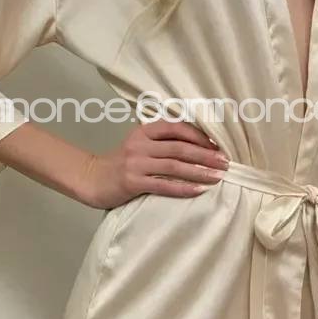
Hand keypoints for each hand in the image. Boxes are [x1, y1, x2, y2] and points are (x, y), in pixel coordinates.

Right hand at [80, 120, 228, 209]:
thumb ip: (162, 142)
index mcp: (144, 131)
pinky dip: (183, 187)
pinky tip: (199, 190)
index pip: (176, 128)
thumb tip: (198, 146)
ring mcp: (136, 163)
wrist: (92, 179)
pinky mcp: (132, 182)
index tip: (218, 146)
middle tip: (225, 162)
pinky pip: (164, 185)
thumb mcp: (139, 145)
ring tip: (218, 176)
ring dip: (199, 171)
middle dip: (205, 155)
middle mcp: (140, 144)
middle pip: (179, 147)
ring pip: (174, 166)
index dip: (199, 136)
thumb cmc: (121, 163)